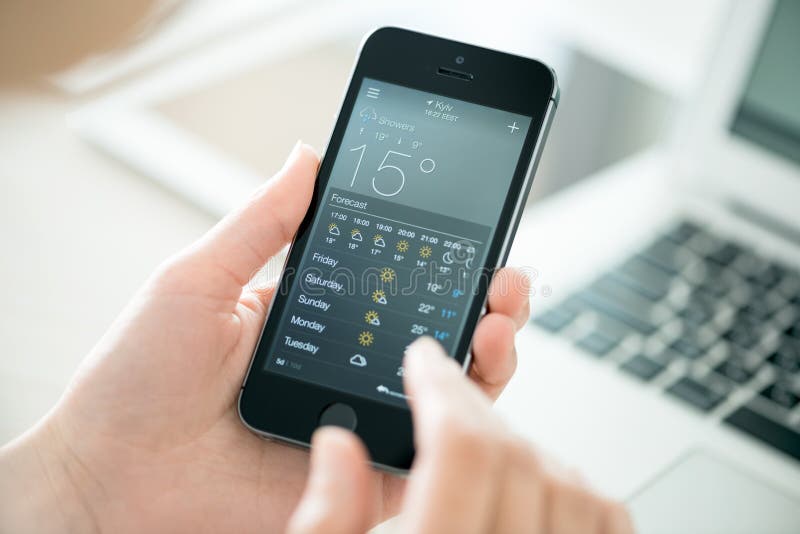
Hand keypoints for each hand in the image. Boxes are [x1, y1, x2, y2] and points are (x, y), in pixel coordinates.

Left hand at [0, 142, 530, 532]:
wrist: (107, 481)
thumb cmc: (134, 383)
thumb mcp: (197, 282)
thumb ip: (262, 224)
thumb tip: (308, 157)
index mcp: (316, 320)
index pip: (398, 283)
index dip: (445, 259)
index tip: (479, 229)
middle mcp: (346, 369)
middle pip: (438, 335)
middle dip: (487, 304)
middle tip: (505, 280)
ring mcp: (356, 424)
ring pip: (448, 393)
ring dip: (489, 357)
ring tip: (494, 323)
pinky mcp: (359, 478)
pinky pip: (425, 454)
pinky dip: (457, 426)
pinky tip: (461, 388)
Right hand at [288, 337, 633, 533]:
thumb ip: (326, 523)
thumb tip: (338, 444)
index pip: (463, 452)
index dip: (442, 389)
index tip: (423, 361)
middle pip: (515, 456)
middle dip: (473, 405)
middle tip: (438, 386)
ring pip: (568, 480)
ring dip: (519, 440)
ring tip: (476, 437)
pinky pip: (605, 521)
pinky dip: (572, 483)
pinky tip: (533, 479)